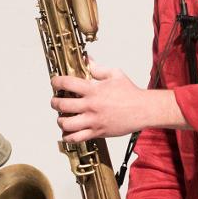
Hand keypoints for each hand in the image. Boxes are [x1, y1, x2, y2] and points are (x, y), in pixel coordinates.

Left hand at [51, 61, 182, 141]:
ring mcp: (93, 120)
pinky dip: (68, 136)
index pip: (67, 83)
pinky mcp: (97, 132)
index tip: (55, 82)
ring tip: (61, 117)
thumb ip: (98, 68)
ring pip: (66, 123)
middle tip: (55, 101)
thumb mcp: (115, 74)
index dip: (57, 81)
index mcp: (93, 90)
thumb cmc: (131, 93)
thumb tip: (87, 60)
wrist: (143, 110)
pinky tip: (68, 132)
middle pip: (62, 105)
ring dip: (60, 120)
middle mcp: (91, 106)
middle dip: (54, 102)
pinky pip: (77, 138)